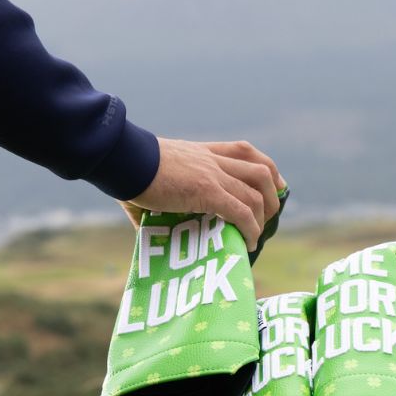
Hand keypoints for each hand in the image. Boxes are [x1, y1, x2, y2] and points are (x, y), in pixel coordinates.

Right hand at [119, 138, 286, 251]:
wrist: (122, 160)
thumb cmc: (127, 170)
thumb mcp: (152, 179)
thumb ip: (156, 202)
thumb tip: (146, 232)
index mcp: (201, 151)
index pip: (245, 151)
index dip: (265, 169)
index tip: (273, 186)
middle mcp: (212, 160)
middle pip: (261, 170)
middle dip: (272, 195)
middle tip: (269, 216)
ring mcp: (212, 175)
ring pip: (256, 192)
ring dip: (264, 215)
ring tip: (257, 234)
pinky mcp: (206, 192)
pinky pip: (240, 211)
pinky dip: (250, 229)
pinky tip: (248, 243)